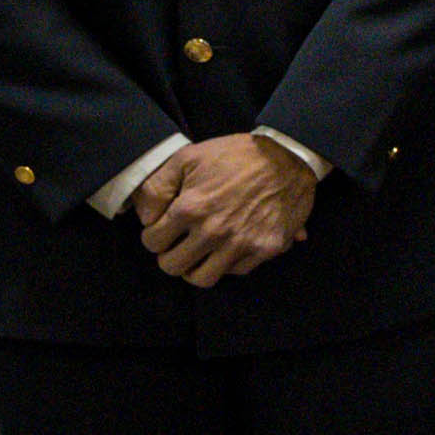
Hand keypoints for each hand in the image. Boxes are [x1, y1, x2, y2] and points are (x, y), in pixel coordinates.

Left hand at [135, 135, 320, 286]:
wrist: (288, 156)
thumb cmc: (235, 155)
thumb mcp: (187, 157)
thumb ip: (156, 187)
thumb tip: (145, 218)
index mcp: (191, 208)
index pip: (152, 242)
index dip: (153, 235)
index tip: (164, 228)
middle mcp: (214, 231)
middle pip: (173, 266)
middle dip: (170, 256)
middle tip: (179, 244)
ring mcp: (242, 243)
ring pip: (203, 278)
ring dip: (195, 267)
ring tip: (200, 253)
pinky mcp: (266, 248)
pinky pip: (236, 272)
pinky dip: (228, 263)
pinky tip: (230, 245)